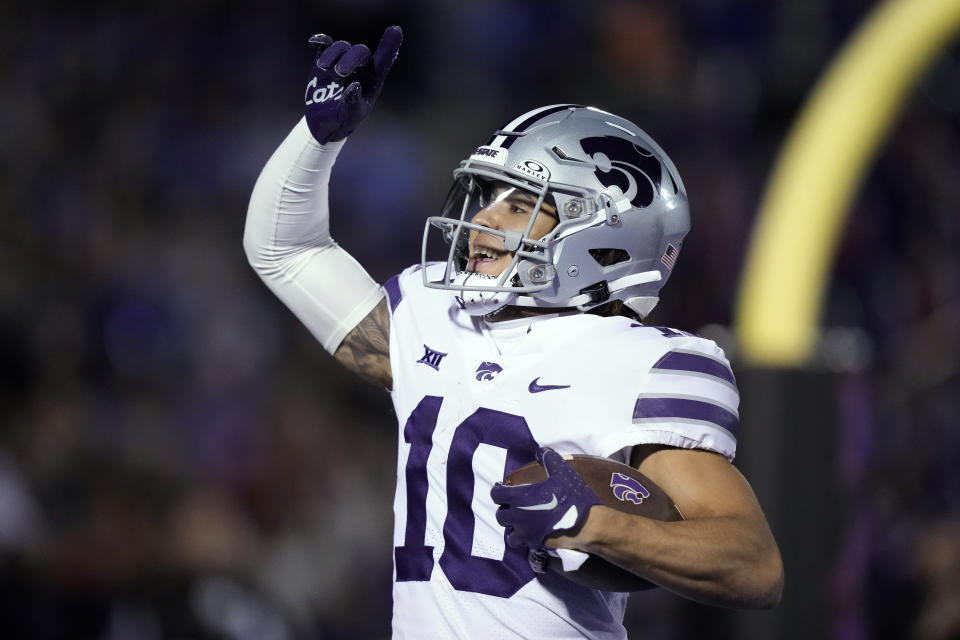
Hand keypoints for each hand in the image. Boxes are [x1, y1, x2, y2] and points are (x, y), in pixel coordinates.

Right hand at [304, 25, 402, 143]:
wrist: (324, 122)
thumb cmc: (344, 119)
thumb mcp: (350, 116)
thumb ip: (353, 103)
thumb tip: (354, 85)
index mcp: (372, 80)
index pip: (384, 60)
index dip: (389, 46)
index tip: (395, 30)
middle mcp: (359, 68)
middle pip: (360, 51)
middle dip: (351, 58)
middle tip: (340, 73)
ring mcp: (342, 62)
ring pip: (341, 47)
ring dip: (333, 54)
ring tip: (325, 69)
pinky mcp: (325, 62)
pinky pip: (324, 45)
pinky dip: (320, 41)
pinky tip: (314, 42)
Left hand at [490, 447, 600, 568]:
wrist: (586, 525)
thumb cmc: (572, 497)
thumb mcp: (562, 472)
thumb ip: (548, 459)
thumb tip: (540, 450)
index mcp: (520, 498)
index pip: (496, 495)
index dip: (498, 490)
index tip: (502, 488)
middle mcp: (518, 517)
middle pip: (500, 515)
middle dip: (505, 509)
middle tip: (514, 505)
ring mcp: (526, 533)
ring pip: (508, 533)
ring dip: (511, 527)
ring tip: (521, 521)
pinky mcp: (535, 544)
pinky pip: (522, 543)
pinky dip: (523, 538)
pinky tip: (532, 532)